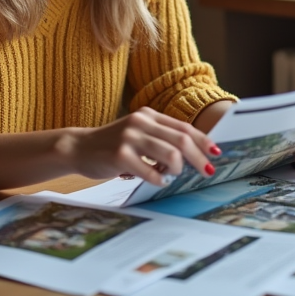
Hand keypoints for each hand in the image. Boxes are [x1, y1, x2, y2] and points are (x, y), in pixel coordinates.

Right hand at [60, 107, 221, 186]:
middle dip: (198, 158)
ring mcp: (129, 137)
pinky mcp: (120, 156)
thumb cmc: (112, 144)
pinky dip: (159, 180)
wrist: (78, 147)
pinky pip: (151, 172)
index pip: (183, 127)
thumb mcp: (137, 132)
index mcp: (148, 114)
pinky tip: (157, 181)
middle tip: (206, 171)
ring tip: (171, 176)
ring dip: (177, 170)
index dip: (203, 141)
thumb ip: (160, 137)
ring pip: (170, 155)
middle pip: (181, 140)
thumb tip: (193, 151)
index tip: (215, 153)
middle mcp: (140, 122)